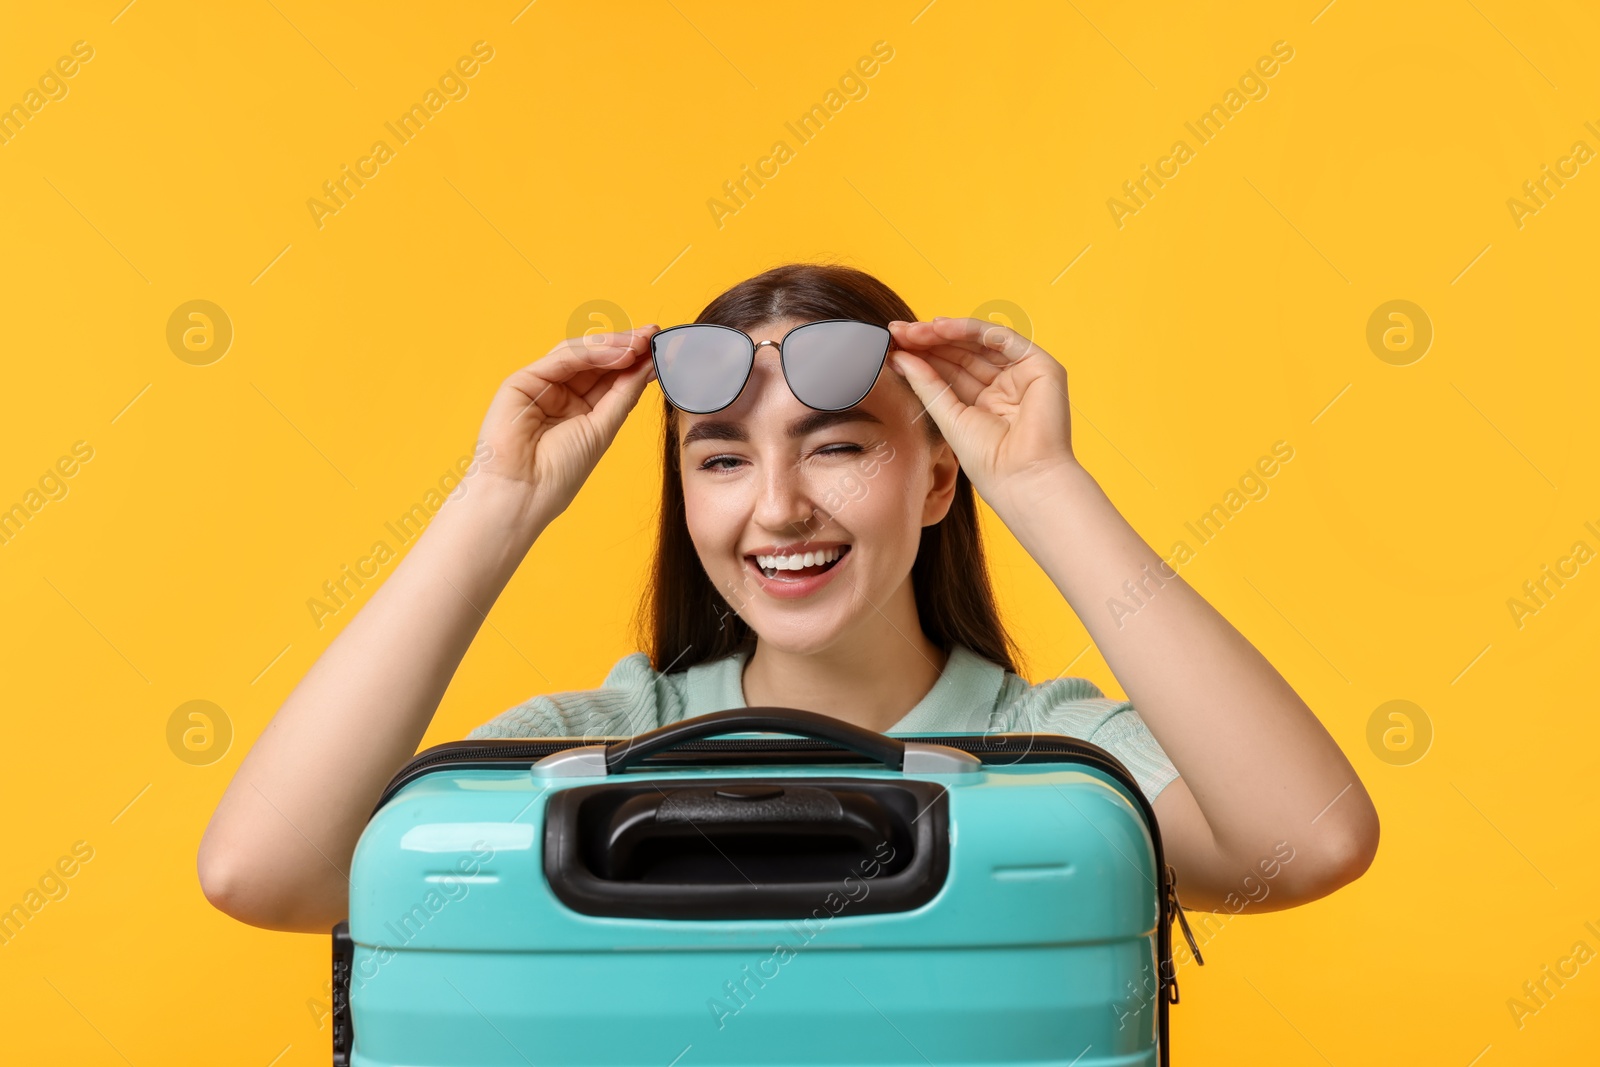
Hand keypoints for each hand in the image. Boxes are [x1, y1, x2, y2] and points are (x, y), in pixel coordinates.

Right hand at [473, 325, 659, 520]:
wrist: (524, 492)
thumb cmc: (561, 471)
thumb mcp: (603, 429)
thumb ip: (622, 395)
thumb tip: (647, 367)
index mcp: (581, 410)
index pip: (612, 378)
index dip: (635, 362)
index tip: (660, 348)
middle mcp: (561, 395)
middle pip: (597, 361)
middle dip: (626, 347)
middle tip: (652, 335)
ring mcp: (542, 386)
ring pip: (580, 355)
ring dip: (612, 346)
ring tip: (639, 343)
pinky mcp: (522, 381)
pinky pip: (560, 360)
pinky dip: (590, 353)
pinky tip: (616, 352)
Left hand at [886, 316, 1078, 506]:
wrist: (1022, 478)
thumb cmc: (990, 462)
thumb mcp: (948, 417)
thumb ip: (926, 384)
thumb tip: (899, 358)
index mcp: (984, 402)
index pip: (950, 370)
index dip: (921, 356)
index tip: (891, 347)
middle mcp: (1004, 385)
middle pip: (962, 352)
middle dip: (928, 341)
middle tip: (896, 333)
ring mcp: (1023, 374)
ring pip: (978, 341)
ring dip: (943, 332)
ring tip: (912, 331)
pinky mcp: (1040, 365)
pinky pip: (1001, 338)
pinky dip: (970, 329)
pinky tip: (940, 327)